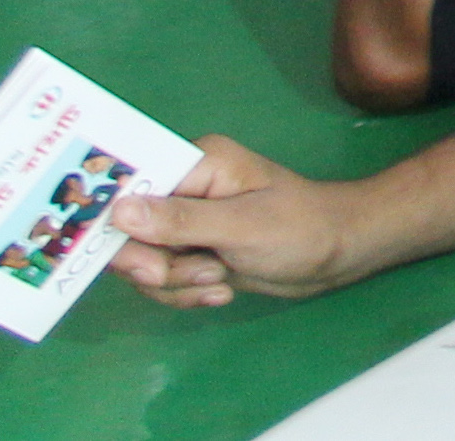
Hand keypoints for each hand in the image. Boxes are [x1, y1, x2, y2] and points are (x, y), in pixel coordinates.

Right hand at [106, 136, 360, 307]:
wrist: (335, 254)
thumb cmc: (298, 229)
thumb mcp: (241, 227)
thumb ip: (180, 221)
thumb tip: (118, 212)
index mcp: (197, 163)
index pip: (131, 190)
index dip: (125, 230)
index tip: (150, 264)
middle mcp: (185, 187)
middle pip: (129, 234)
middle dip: (159, 266)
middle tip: (204, 273)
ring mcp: (187, 221)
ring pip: (144, 262)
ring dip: (177, 283)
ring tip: (220, 279)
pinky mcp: (193, 249)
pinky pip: (162, 279)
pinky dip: (185, 292)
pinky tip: (221, 290)